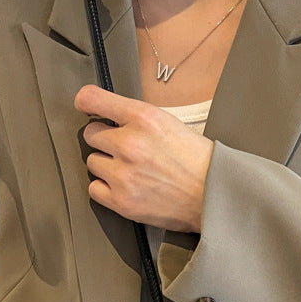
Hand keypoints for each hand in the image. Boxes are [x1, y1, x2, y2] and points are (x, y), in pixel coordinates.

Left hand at [74, 85, 213, 233]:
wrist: (214, 196)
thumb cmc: (199, 162)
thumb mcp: (171, 124)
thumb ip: (138, 118)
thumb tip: (110, 116)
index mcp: (143, 118)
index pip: (93, 99)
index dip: (87, 103)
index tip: (86, 107)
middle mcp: (129, 144)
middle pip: (92, 135)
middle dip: (106, 141)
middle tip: (126, 150)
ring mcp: (124, 175)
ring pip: (93, 162)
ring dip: (107, 166)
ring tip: (131, 171)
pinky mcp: (123, 201)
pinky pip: (95, 189)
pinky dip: (106, 189)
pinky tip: (125, 187)